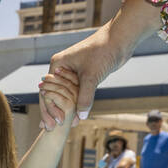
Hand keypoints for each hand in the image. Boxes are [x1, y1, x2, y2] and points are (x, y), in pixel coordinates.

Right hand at [44, 0, 160, 128]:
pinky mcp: (83, 75)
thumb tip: (81, 117)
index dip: (48, 109)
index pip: (47, 91)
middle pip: (52, 95)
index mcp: (57, 64)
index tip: (50, 124)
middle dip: (52, 112)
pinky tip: (75, 117)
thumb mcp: (91, 76)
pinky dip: (75, 105)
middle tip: (50, 129)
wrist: (120, 39)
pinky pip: (75, 93)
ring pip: (64, 95)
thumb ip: (84, 97)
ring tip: (62, 126)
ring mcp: (72, 72)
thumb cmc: (103, 51)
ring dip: (64, 110)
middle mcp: (62, 68)